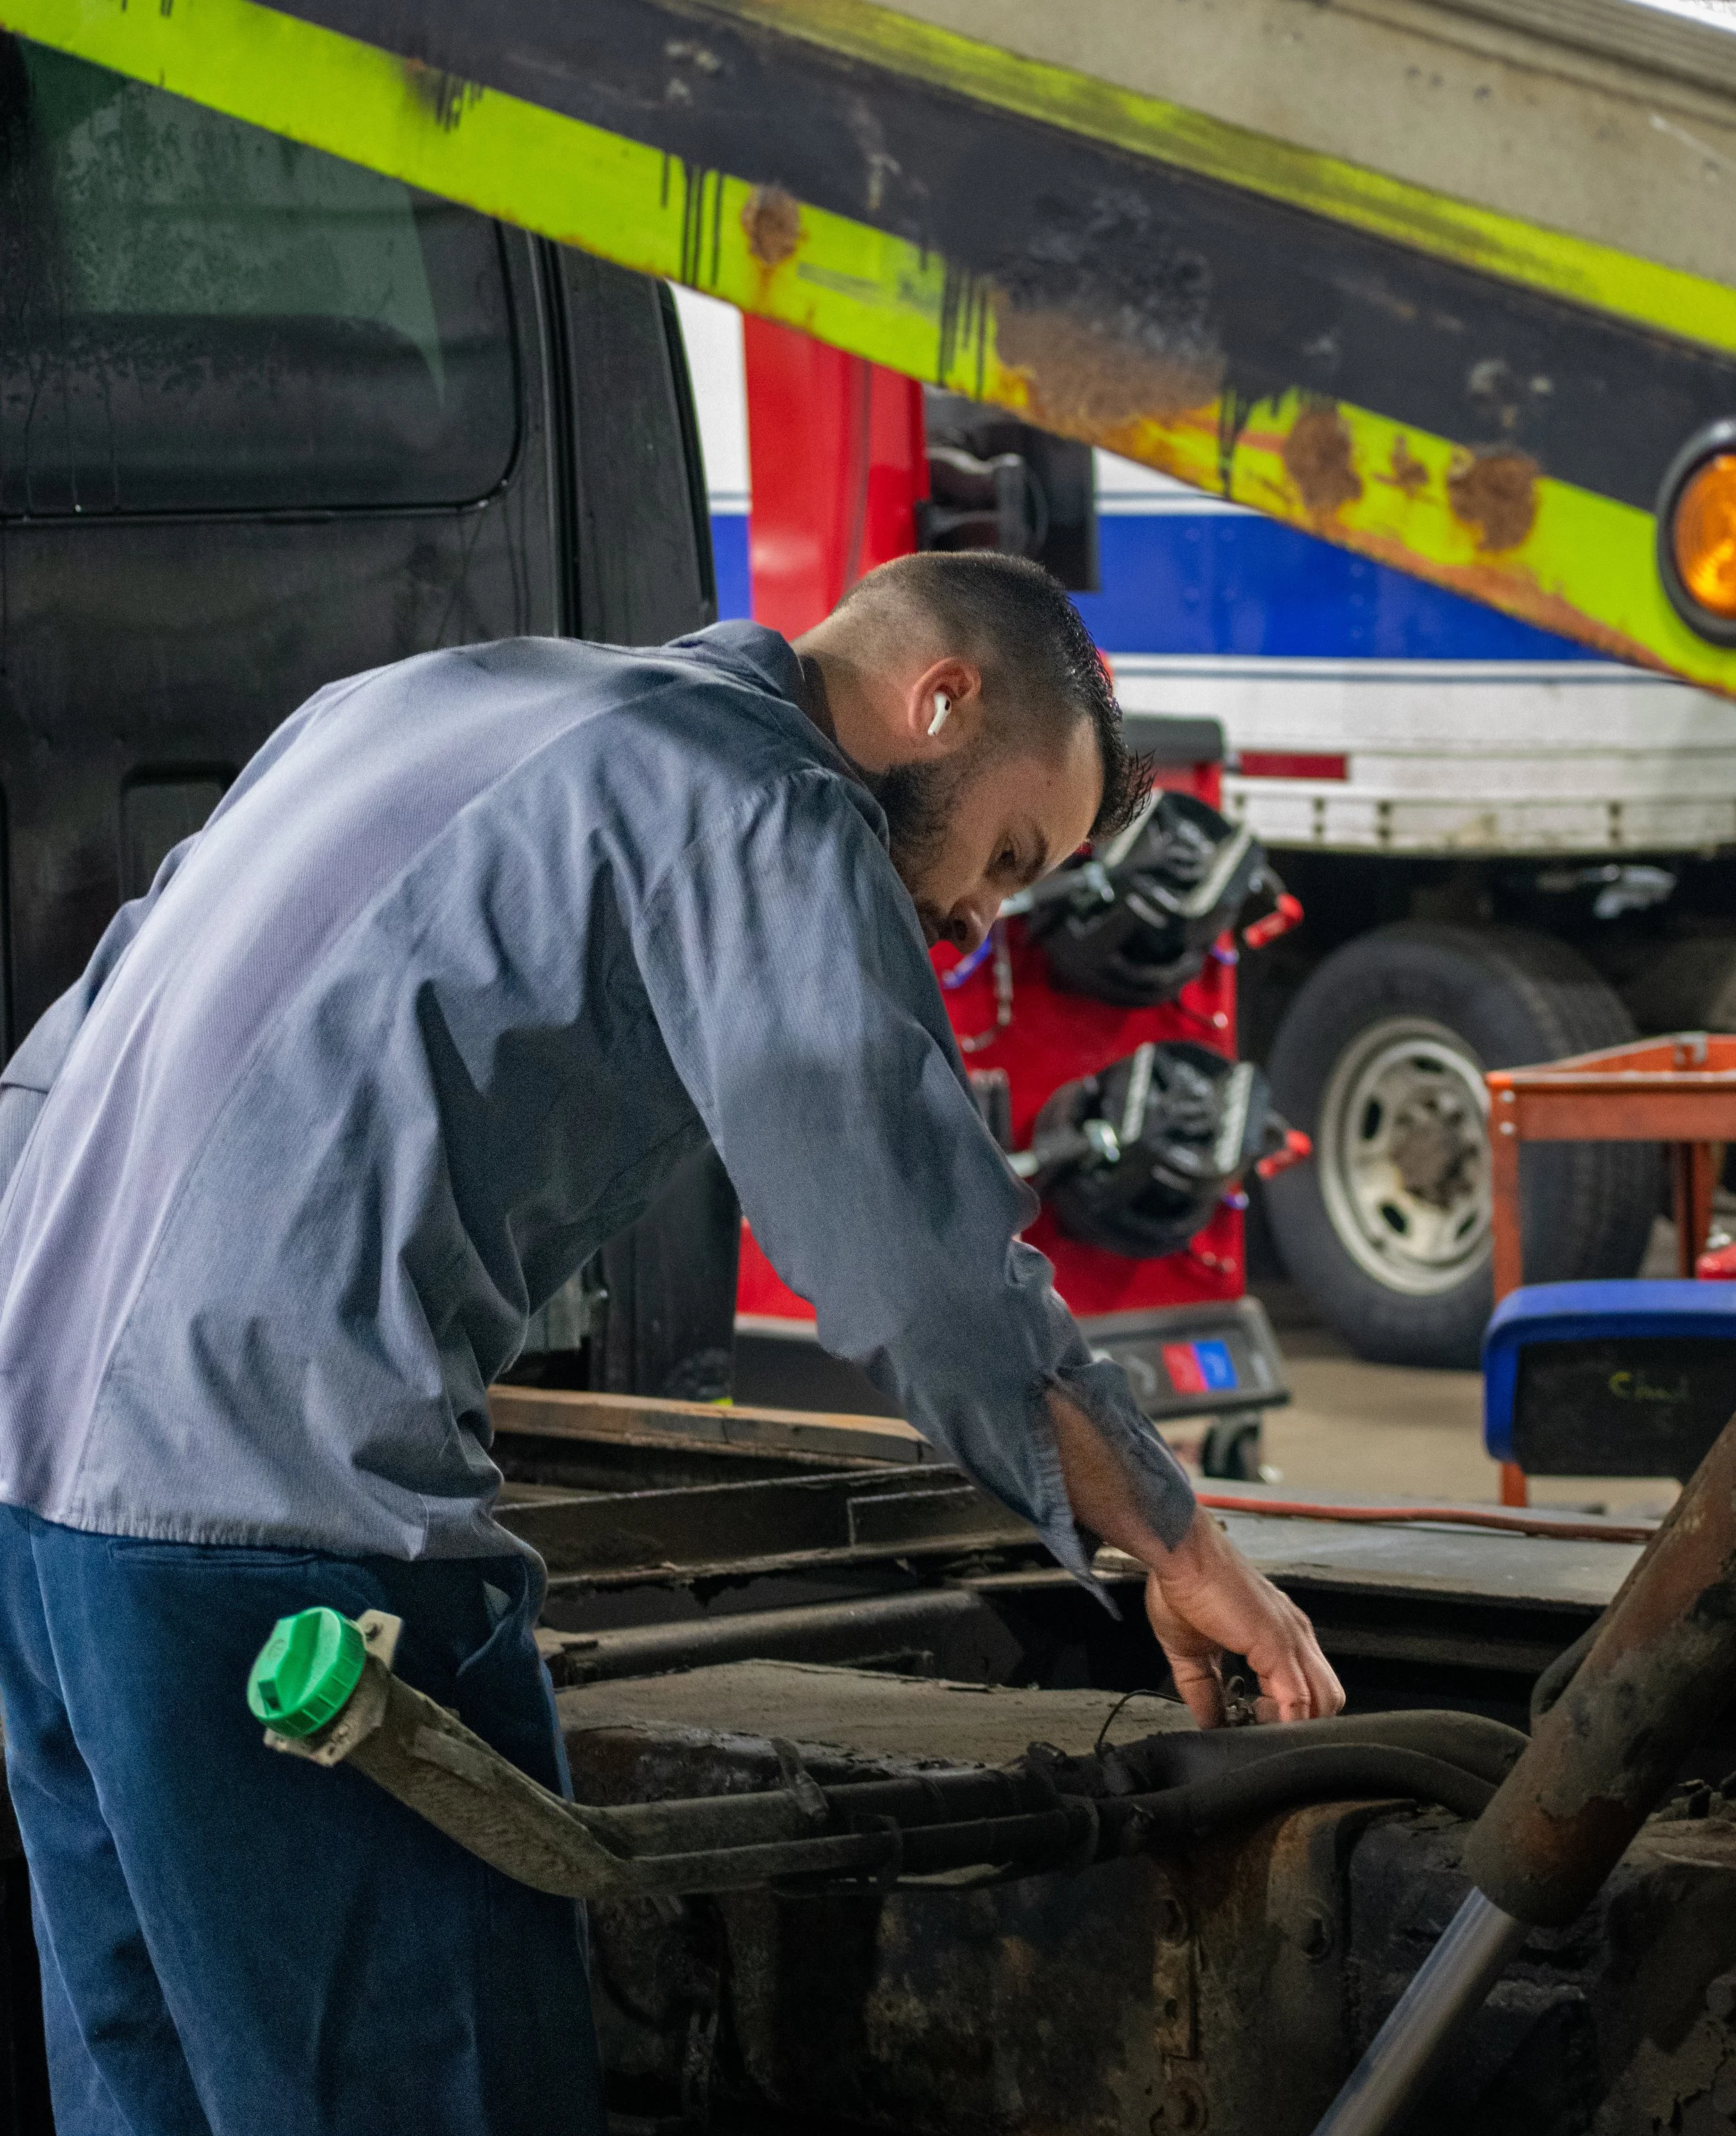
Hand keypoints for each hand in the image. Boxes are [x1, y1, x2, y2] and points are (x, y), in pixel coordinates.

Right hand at [1145, 1507, 1344, 1728]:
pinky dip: (1285, 1722)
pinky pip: (1299, 1698)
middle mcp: (1295, 1634)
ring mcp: (1292, 1638)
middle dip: (1301, 1724)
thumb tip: (1209, 1724)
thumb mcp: (1190, 1651)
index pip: (1308, 1686)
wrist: (1178, 1553)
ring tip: (1258, 1727)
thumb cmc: (1182, 1586)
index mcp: (1278, 1633)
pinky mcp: (1279, 1644)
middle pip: (1328, 1697)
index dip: (1286, 1715)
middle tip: (1260, 1728)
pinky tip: (1259, 1726)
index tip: (1254, 1723)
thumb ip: (1203, 1690)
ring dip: (1295, 1725)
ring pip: (1325, 1700)